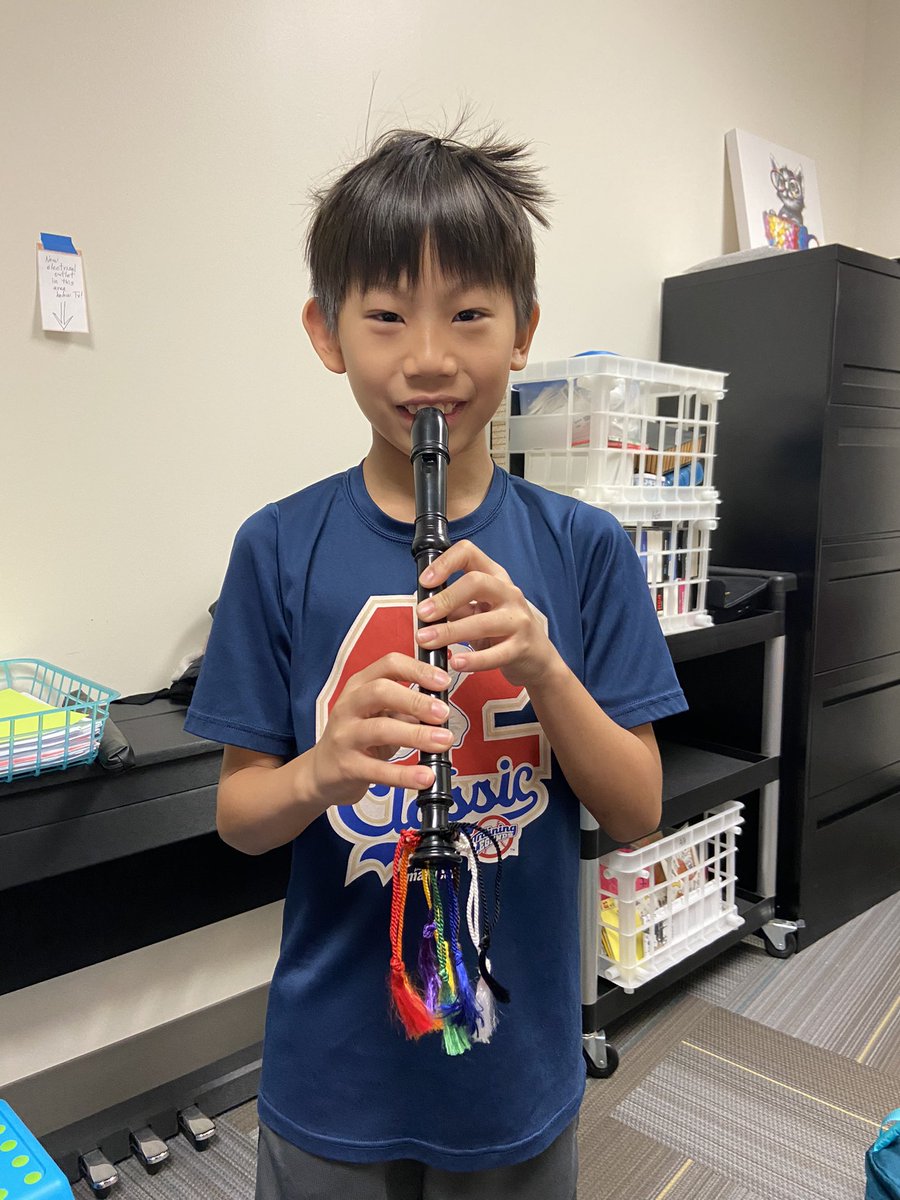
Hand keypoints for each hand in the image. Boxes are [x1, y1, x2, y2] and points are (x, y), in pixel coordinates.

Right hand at [309, 653, 453, 807]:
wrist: (321, 772)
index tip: (443, 681)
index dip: (418, 670)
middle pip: (381, 691)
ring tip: (443, 741)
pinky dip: (404, 774)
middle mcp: (349, 706)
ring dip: (416, 735)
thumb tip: (442, 705)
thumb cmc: (357, 737)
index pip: (389, 665)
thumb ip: (406, 706)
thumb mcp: (378, 713)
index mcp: (360, 686)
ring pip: (380, 729)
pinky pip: (378, 770)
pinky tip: (424, 776)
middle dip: (416, 701)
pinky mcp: (347, 766)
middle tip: (443, 713)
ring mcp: (345, 736)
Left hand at [415, 540, 559, 687]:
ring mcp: (517, 620)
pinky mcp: (521, 647)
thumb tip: (424, 608)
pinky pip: (495, 654)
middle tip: (422, 614)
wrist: (537, 657)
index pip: (469, 553)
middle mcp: (508, 593)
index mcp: (495, 578)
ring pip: (482, 622)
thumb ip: (455, 606)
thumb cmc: (502, 630)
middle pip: (476, 582)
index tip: (425, 581)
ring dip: (450, 631)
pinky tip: (456, 663)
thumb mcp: (480, 611)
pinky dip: (473, 660)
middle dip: (445, 598)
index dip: (445, 563)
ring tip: (427, 641)